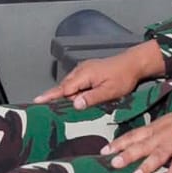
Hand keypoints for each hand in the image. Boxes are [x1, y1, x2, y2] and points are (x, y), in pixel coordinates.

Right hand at [33, 43, 157, 106]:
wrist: (134, 63)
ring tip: (61, 105)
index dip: (50, 96)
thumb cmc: (124, 77)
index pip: (63, 88)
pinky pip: (75, 82)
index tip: (37, 101)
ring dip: (66, 94)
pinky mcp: (89, 70)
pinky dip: (72, 90)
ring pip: (69, 84)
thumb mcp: (109, 91)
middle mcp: (81, 70)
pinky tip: (75, 98)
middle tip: (47, 109)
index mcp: (84, 74)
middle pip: (64, 87)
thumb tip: (75, 104)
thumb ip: (91, 98)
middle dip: (56, 97)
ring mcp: (84, 69)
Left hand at [103, 98, 171, 172]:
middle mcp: (165, 132)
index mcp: (160, 125)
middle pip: (142, 144)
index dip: (120, 142)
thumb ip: (161, 132)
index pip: (135, 134)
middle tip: (113, 163)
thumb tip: (149, 142)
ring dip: (146, 166)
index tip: (105, 150)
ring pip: (158, 154)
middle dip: (127, 154)